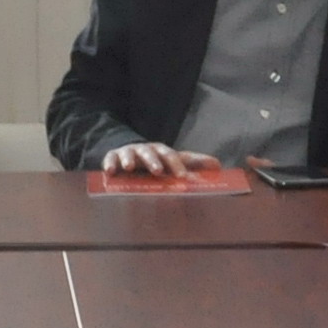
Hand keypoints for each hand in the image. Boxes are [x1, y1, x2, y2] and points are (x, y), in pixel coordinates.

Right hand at [101, 142, 215, 176]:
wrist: (131, 153)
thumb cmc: (157, 160)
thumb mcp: (174, 160)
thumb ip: (194, 163)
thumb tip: (218, 165)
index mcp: (162, 151)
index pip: (171, 156)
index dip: (177, 166)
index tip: (183, 177)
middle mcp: (146, 150)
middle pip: (150, 153)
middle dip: (153, 161)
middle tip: (157, 172)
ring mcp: (129, 153)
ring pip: (129, 154)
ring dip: (129, 159)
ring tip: (129, 168)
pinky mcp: (114, 157)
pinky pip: (110, 159)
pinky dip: (110, 164)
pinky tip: (110, 172)